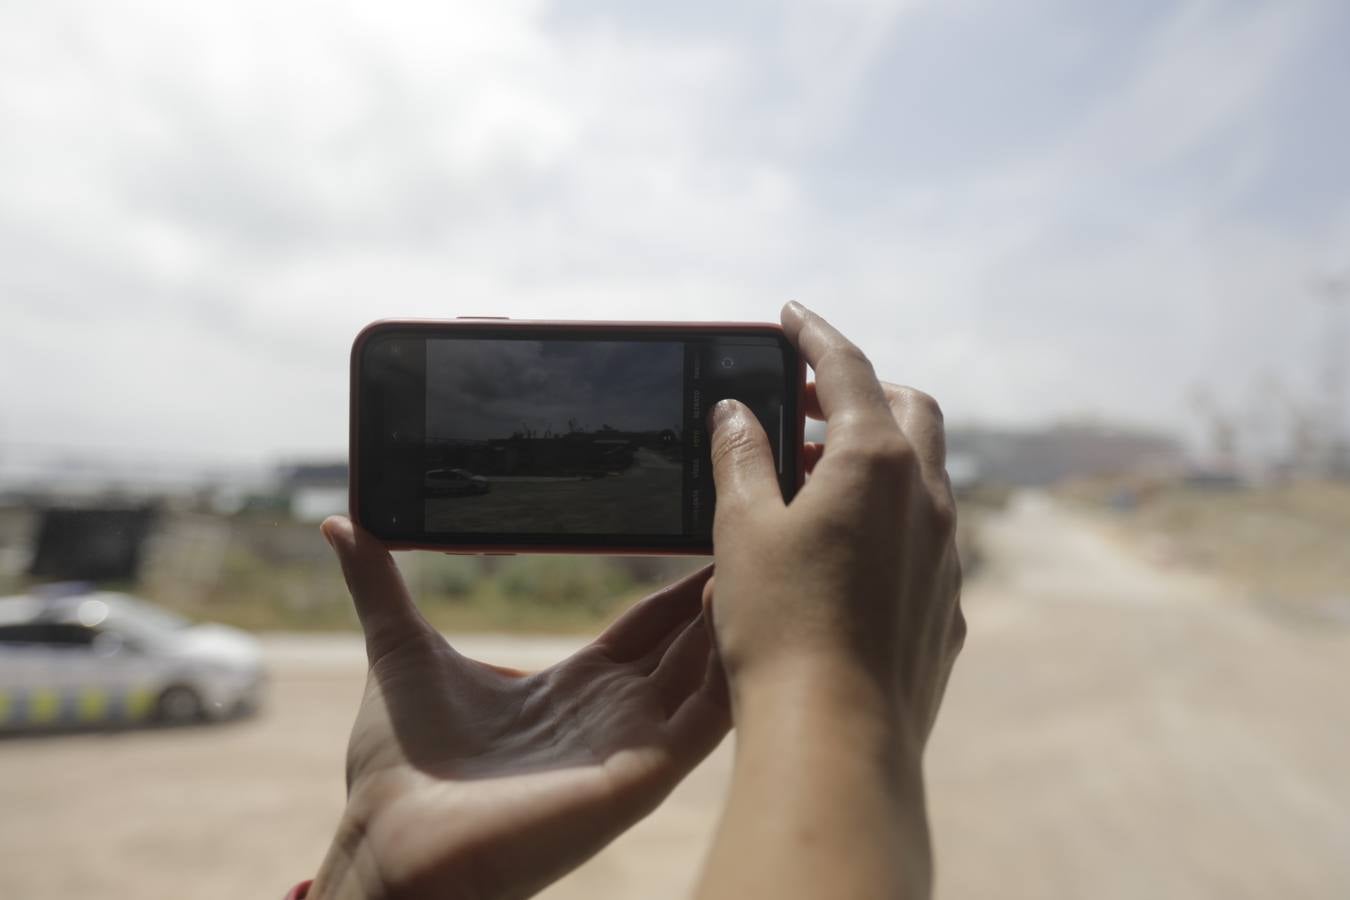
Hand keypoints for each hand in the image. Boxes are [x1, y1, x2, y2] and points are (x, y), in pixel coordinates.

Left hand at [310, 518, 727, 899]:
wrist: (390, 841)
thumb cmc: (399, 765)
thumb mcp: (400, 648)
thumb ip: (380, 583)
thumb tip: (342, 521)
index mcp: (576, 688)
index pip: (649, 627)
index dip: (682, 585)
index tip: (709, 536)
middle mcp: (614, 715)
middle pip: (688, 642)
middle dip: (723, 591)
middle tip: (762, 531)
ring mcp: (632, 744)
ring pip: (705, 671)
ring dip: (734, 620)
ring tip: (767, 559)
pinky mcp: (638, 774)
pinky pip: (703, 718)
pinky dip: (728, 670)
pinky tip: (748, 621)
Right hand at [706, 301, 964, 742]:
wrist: (839, 737)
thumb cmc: (781, 627)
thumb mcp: (743, 529)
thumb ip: (741, 458)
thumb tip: (735, 412)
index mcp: (876, 461)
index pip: (848, 369)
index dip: (815, 335)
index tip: (791, 315)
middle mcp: (927, 497)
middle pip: (908, 409)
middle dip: (860, 391)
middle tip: (806, 401)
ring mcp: (947, 554)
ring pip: (924, 474)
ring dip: (875, 456)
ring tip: (813, 478)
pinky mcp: (947, 605)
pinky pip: (926, 536)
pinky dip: (890, 516)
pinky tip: (845, 551)